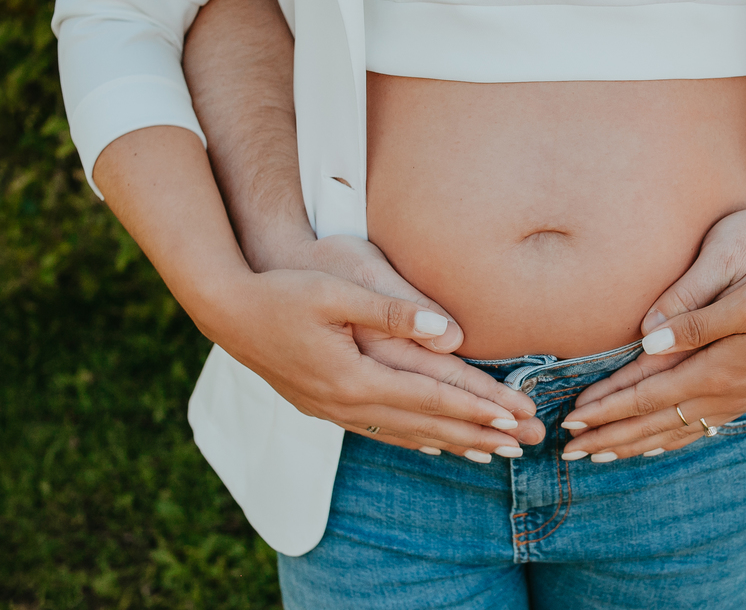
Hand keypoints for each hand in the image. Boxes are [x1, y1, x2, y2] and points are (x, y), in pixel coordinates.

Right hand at [246, 233, 545, 451]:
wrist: (226, 308)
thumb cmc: (282, 290)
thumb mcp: (337, 292)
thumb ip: (392, 311)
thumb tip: (444, 330)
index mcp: (354, 376)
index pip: (430, 396)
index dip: (475, 408)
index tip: (514, 417)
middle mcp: (345, 402)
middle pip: (424, 424)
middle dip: (475, 435)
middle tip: (519, 446)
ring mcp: (332, 409)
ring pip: (403, 433)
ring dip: (449, 443)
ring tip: (488, 455)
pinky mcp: (322, 404)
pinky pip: (377, 431)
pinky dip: (412, 439)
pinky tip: (431, 445)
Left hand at [563, 208, 745, 440]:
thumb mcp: (744, 297)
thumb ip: (695, 320)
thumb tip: (647, 338)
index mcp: (715, 369)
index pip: (646, 395)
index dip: (606, 410)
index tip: (572, 422)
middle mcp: (723, 393)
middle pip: (653, 423)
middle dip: (609, 438)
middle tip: (570, 453)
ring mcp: (739, 397)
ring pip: (675, 430)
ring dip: (634, 445)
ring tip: (603, 457)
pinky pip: (700, 426)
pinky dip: (671, 440)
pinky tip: (659, 444)